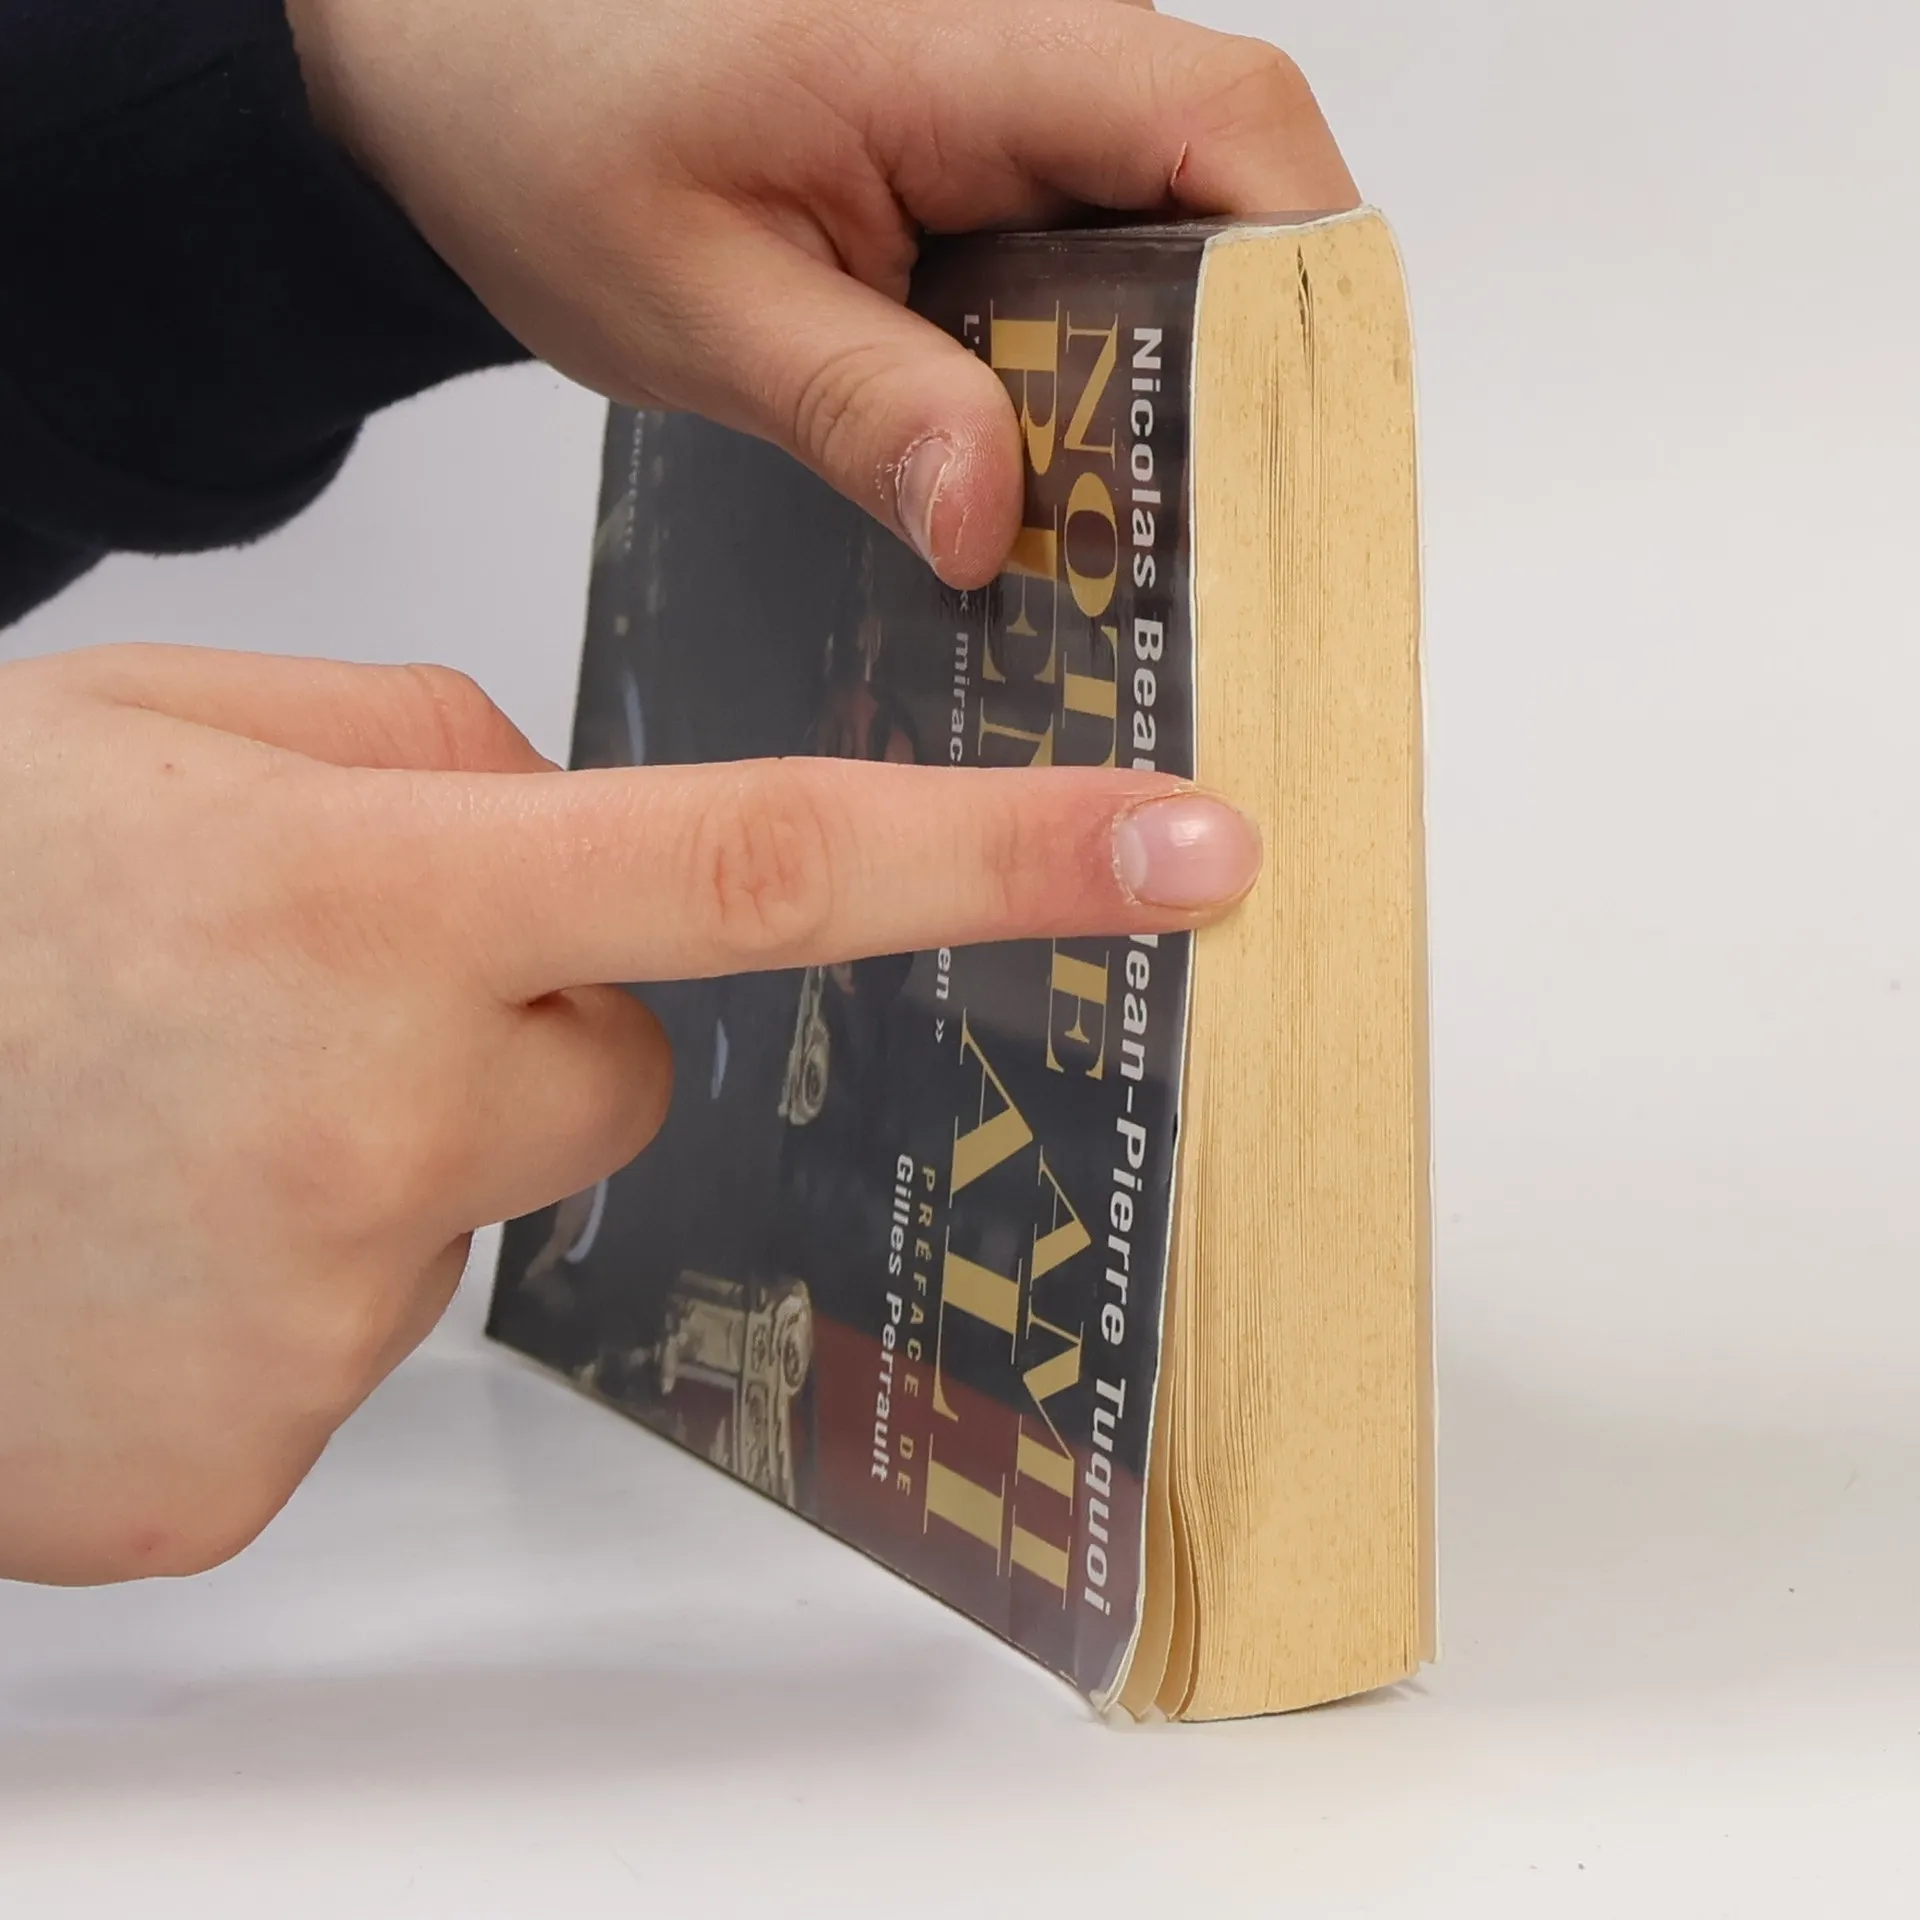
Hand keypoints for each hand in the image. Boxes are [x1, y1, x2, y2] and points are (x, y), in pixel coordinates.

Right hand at [0, 645, 1258, 1582]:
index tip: (1195, 855)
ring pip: (480, 1197)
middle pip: (613, 1068)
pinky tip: (139, 1220)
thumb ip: (428, 759)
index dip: (1008, 860)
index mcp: (377, 897)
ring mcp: (313, 1310)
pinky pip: (360, 1328)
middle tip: (301, 991)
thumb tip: (577, 845)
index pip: (770, 867)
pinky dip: (283, 1269)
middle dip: (519, 1021)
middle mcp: (374, 1114)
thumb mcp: (182, 732)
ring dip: (380, 1141)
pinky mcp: (236, 1461)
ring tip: (177, 1097)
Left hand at [285, 0, 1357, 585]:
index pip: (1221, 127)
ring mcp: (1013, 112)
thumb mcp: (688, 299)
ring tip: (1126, 540)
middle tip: (1200, 550)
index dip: (1299, 287)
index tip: (1292, 455)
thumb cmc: (544, 126)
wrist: (460, 65)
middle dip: (1238, 380)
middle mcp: (1018, 52)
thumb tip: (989, 520)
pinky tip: (1050, 479)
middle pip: (1231, 201)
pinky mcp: (991, 169)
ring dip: (1166, 395)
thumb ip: (852, 404)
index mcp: (951, 41)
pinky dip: (1096, 382)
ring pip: (1176, 247)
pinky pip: (1100, 269)